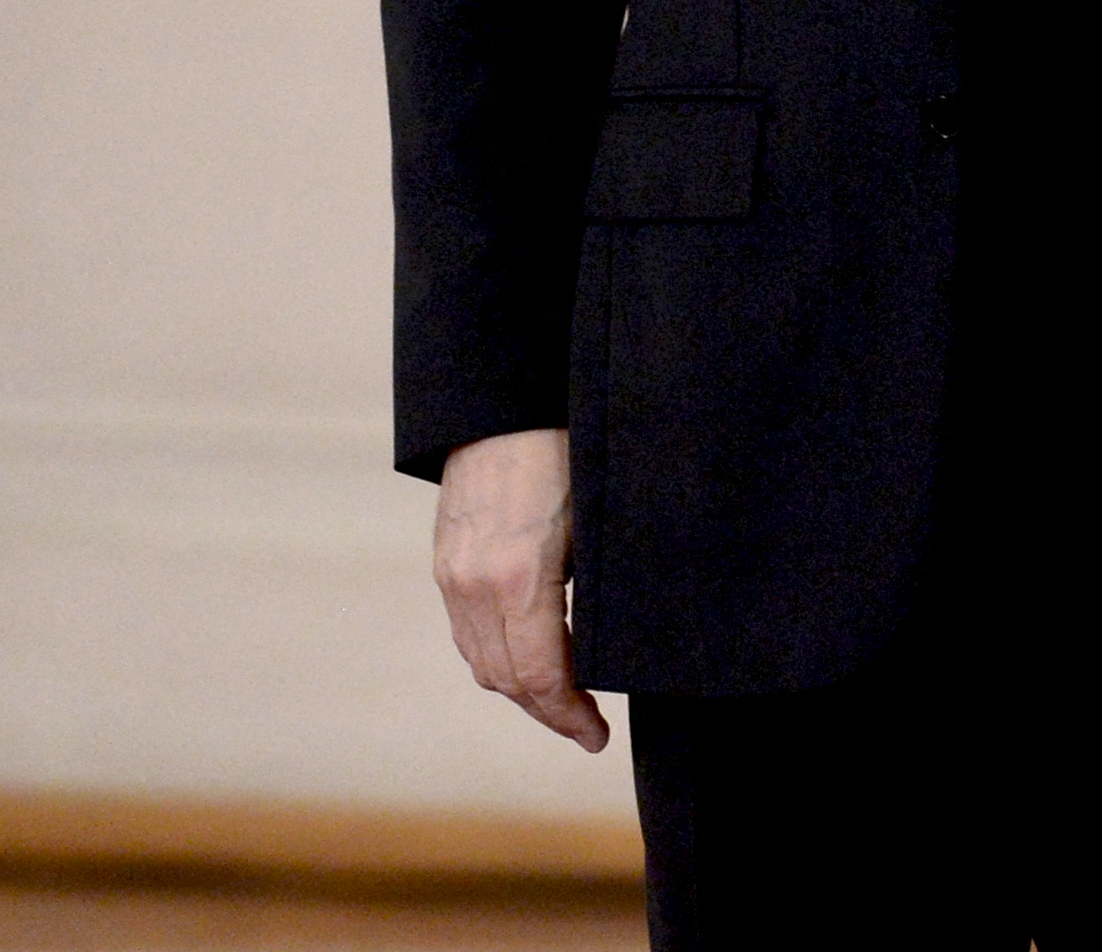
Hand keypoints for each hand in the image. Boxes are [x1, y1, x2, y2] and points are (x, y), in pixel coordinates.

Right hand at [432, 428, 607, 750]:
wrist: (503, 400)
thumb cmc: (570, 446)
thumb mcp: (600, 518)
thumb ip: (602, 583)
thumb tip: (620, 644)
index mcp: (520, 576)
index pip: (539, 675)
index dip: (568, 715)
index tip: (597, 737)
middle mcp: (474, 583)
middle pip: (504, 679)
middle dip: (546, 711)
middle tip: (587, 728)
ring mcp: (452, 574)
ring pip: (480, 660)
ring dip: (519, 690)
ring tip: (564, 700)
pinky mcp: (445, 561)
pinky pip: (467, 630)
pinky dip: (497, 656)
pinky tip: (531, 657)